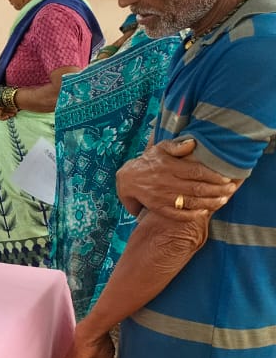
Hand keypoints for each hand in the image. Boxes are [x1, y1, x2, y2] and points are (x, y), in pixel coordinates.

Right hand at [117, 138, 237, 219]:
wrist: (126, 179)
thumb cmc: (148, 161)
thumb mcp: (160, 148)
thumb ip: (177, 146)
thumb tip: (193, 143)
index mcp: (169, 167)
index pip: (196, 172)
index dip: (213, 176)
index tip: (227, 178)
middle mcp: (167, 183)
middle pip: (197, 188)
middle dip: (217, 190)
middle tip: (231, 190)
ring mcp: (163, 197)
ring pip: (190, 202)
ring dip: (209, 203)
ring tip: (223, 201)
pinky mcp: (158, 208)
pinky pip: (177, 214)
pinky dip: (192, 215)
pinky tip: (204, 212)